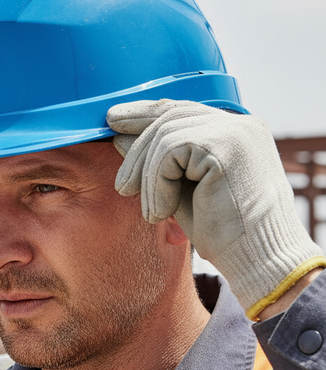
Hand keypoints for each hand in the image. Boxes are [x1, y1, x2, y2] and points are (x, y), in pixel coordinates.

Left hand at [107, 100, 324, 318]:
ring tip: (151, 213)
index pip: (180, 109)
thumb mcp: (180, 188)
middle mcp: (239, 124)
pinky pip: (169, 153)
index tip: (112, 121)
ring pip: (164, 136)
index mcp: (235, 131)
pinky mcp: (225, 146)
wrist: (257, 260)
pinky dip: (157, 185)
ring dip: (147, 177)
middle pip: (169, 117)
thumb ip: (156, 160)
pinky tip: (161, 213)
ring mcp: (235, 131)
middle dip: (136, 150)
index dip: (143, 113)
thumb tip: (118, 135)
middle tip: (121, 187)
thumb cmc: (223, 232)